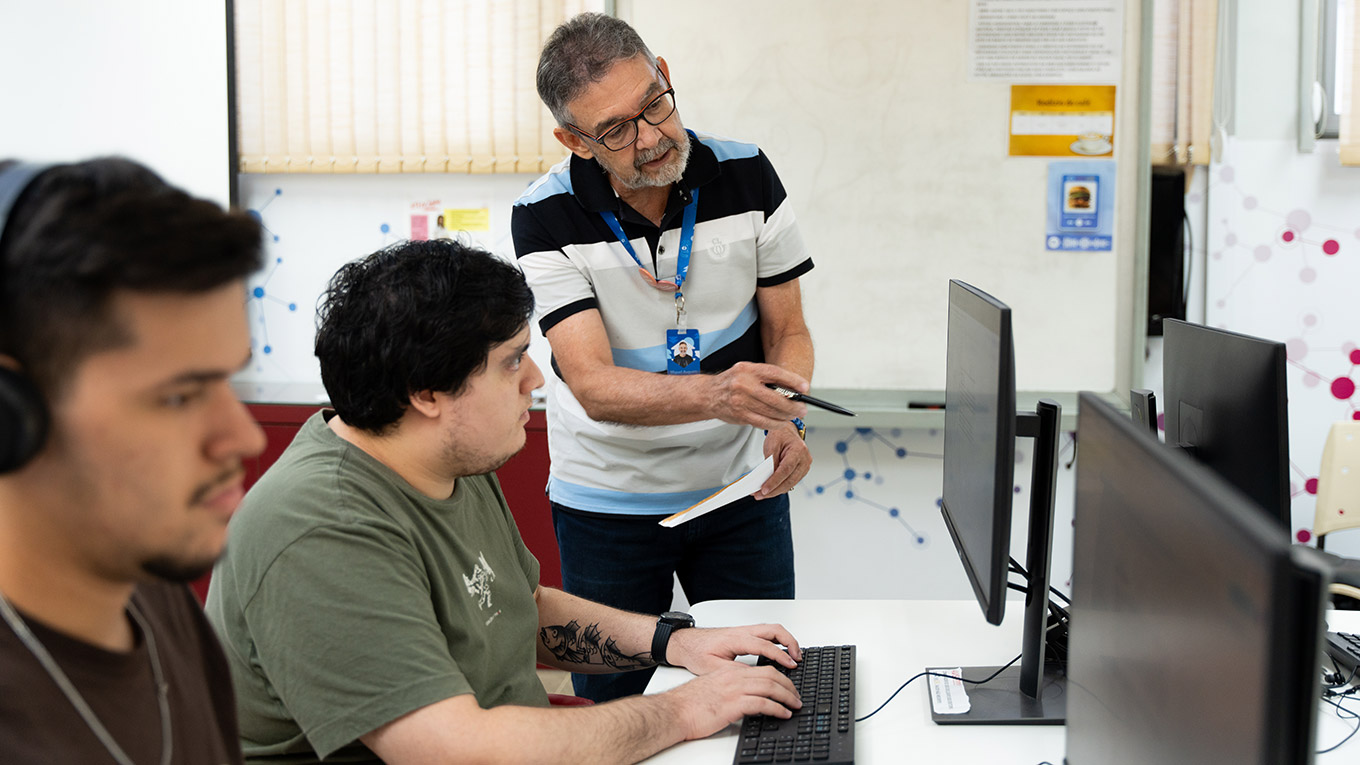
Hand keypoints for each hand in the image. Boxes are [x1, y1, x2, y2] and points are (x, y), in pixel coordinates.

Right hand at [664, 663, 802, 740]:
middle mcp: (733, 676)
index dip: (779, 677)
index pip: (762, 669)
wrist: (673, 712)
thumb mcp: (713, 689)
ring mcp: (733, 690)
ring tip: (795, 705)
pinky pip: (762, 703)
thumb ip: (729, 689)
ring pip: (770, 686)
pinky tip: (783, 714)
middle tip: (796, 696)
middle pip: (770, 675)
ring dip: (787, 696)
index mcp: (729, 671)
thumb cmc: (688, 704)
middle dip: (788, 686)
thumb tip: (746, 698)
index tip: (787, 687)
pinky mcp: (732, 704)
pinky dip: (777, 708)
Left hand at [665, 623, 801, 675]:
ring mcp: (744, 630)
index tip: (791, 665)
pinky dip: (779, 640)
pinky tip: (782, 651)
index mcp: (735, 639)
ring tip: (794, 656)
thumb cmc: (696, 653)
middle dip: (790, 643)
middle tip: (798, 658)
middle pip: (774, 630)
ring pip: (772, 629)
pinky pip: (767, 632)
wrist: (685, 643)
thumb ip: (735, 672)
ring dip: (786, 640)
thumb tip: (754, 678)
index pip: (765, 645)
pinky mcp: (744, 633)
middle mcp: (742, 631)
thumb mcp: (713, 668)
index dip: (780, 656)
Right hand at [708, 362, 808, 430]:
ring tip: (793, 415)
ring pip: (772, 413)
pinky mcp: (740, 416)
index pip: (775, 374)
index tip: (805, 388)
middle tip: (802, 408)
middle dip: (793, 406)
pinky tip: (781, 421)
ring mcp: (741, 402)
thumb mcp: (749, 371)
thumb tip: (794, 387)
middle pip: (776, 398)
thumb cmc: (732, 382)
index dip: (793, 381)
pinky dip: (776, 424)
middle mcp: (744, 385)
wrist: (708, 395)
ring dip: (787, 416)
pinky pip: (763, 423)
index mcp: (749, 370)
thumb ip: (768, 377)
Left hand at [755, 423, 810, 498]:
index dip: (774, 481)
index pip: (785, 470)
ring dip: (775, 491)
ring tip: (761, 494)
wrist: (788, 432)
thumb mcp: (772, 444)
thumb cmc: (780, 435)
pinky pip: (790, 483)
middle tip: (759, 495)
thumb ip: (771, 461)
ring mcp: (805, 467)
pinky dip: (780, 487)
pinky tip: (769, 490)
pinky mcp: (802, 472)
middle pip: (789, 480)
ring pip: (790, 484)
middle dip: (773, 490)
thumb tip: (767, 478)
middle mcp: (805, 460)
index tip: (764, 489)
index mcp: (798, 450)